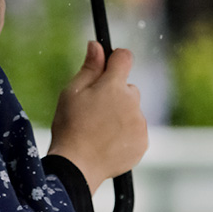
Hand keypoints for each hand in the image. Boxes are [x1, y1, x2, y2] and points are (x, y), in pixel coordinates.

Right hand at [47, 41, 148, 193]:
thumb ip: (89, 67)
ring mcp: (139, 123)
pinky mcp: (143, 142)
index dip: (115, 59)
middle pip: (128, 88)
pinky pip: (136, 130)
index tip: (108, 66)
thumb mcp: (72, 92)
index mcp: (113, 86)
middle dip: (115, 94)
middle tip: (95, 111)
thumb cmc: (70, 126)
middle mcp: (131, 102)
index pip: (124, 57)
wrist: (77, 166)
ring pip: (133, 110)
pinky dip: (126, 134)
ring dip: (121, 115)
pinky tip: (109, 142)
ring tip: (100, 130)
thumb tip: (97, 45)